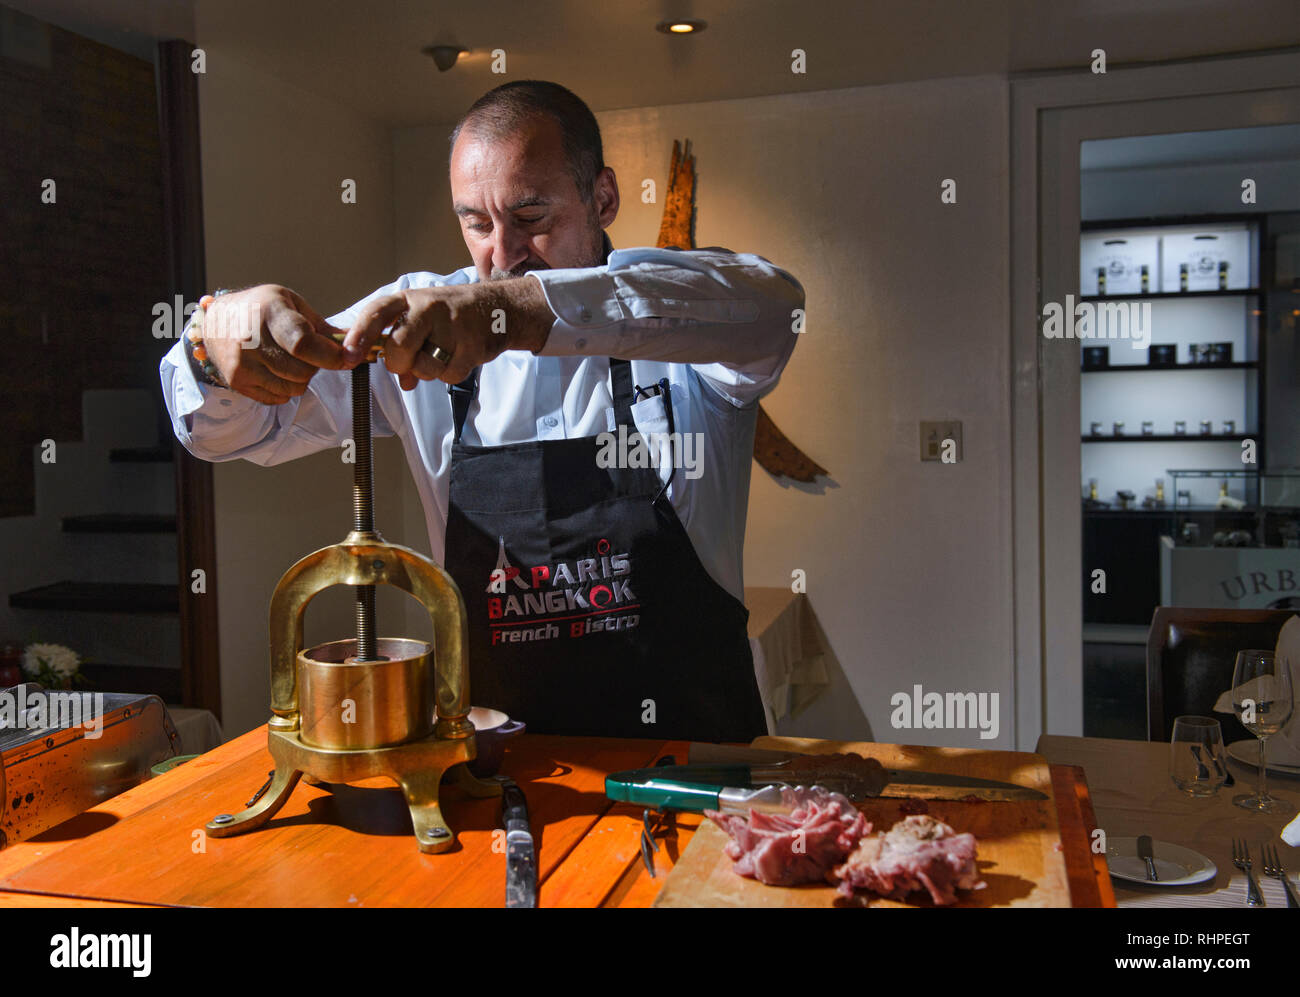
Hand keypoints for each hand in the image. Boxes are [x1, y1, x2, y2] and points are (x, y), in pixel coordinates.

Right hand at [201, 285, 349, 403]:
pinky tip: (276, 369)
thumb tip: (359, 345)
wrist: (216, 321)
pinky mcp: (236, 381)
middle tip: (309, 352)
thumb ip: (323, 327)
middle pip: (303, 370)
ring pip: (294, 387)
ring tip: (290, 358)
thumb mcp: (292, 304)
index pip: (303, 343)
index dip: (330, 356)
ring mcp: (241, 363)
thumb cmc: (261, 308)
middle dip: (317, 365)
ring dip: (302, 378)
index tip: (348, 359)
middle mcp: (250, 339)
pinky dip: (286, 388)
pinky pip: (279, 397)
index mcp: (269, 312)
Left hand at [342, 278, 553, 389]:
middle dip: (400, 364)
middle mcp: (427, 307)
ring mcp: (451, 324)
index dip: (359, 335)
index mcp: (408, 299)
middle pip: (398, 348)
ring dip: (429, 370)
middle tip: (410, 361)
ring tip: (441, 355)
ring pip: (424, 366)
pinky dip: (450, 373)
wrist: (498, 309)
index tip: (348, 355)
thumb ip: (403, 345)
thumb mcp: (422, 319)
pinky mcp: (472, 344)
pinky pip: (448, 374)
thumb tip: (402, 381)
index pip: (376, 313)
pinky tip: (459, 357)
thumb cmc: (451, 316)